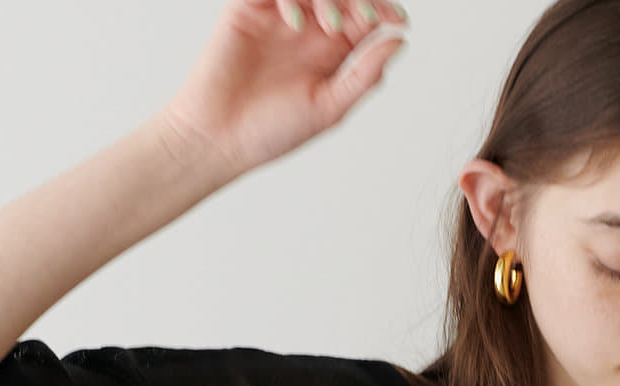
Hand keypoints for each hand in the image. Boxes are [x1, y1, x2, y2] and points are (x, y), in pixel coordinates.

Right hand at [160, 0, 409, 182]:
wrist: (220, 138)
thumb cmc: (272, 131)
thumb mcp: (329, 107)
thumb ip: (364, 75)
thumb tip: (399, 41)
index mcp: (331, 51)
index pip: (363, 15)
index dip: (383, 10)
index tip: (398, 21)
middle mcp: (308, 28)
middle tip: (366, 18)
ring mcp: (278, 15)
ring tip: (329, 27)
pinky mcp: (247, 8)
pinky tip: (293, 22)